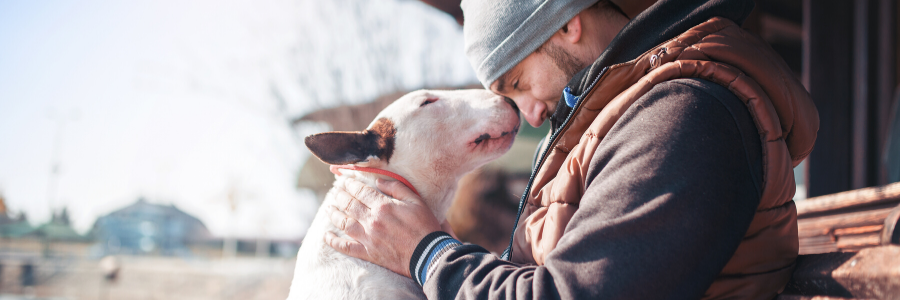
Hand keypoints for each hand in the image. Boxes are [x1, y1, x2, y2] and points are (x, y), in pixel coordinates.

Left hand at [325, 178, 441, 277]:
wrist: (428, 255)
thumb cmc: (425, 226)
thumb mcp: (416, 201)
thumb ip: (397, 188)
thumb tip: (379, 181)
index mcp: (383, 206)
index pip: (361, 191)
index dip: (351, 184)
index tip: (345, 180)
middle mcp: (372, 221)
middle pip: (349, 205)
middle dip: (340, 196)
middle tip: (336, 192)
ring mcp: (368, 238)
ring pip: (344, 223)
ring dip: (334, 214)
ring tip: (329, 208)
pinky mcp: (368, 253)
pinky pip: (346, 247)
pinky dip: (334, 241)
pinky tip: (327, 236)